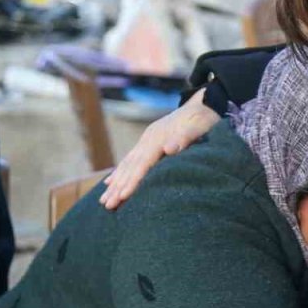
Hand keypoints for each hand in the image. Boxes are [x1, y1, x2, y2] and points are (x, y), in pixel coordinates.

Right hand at [99, 88, 220, 208]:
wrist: (205, 103)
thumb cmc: (204, 117)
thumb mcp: (200, 125)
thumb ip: (186, 137)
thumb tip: (169, 148)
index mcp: (159, 137)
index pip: (143, 163)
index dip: (132, 180)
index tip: (122, 196)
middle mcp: (149, 138)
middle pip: (130, 166)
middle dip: (118, 187)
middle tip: (106, 205)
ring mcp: (147, 139)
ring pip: (127, 164)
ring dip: (115, 183)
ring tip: (103, 200)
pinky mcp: (149, 142)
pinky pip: (130, 160)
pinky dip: (119, 172)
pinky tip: (110, 182)